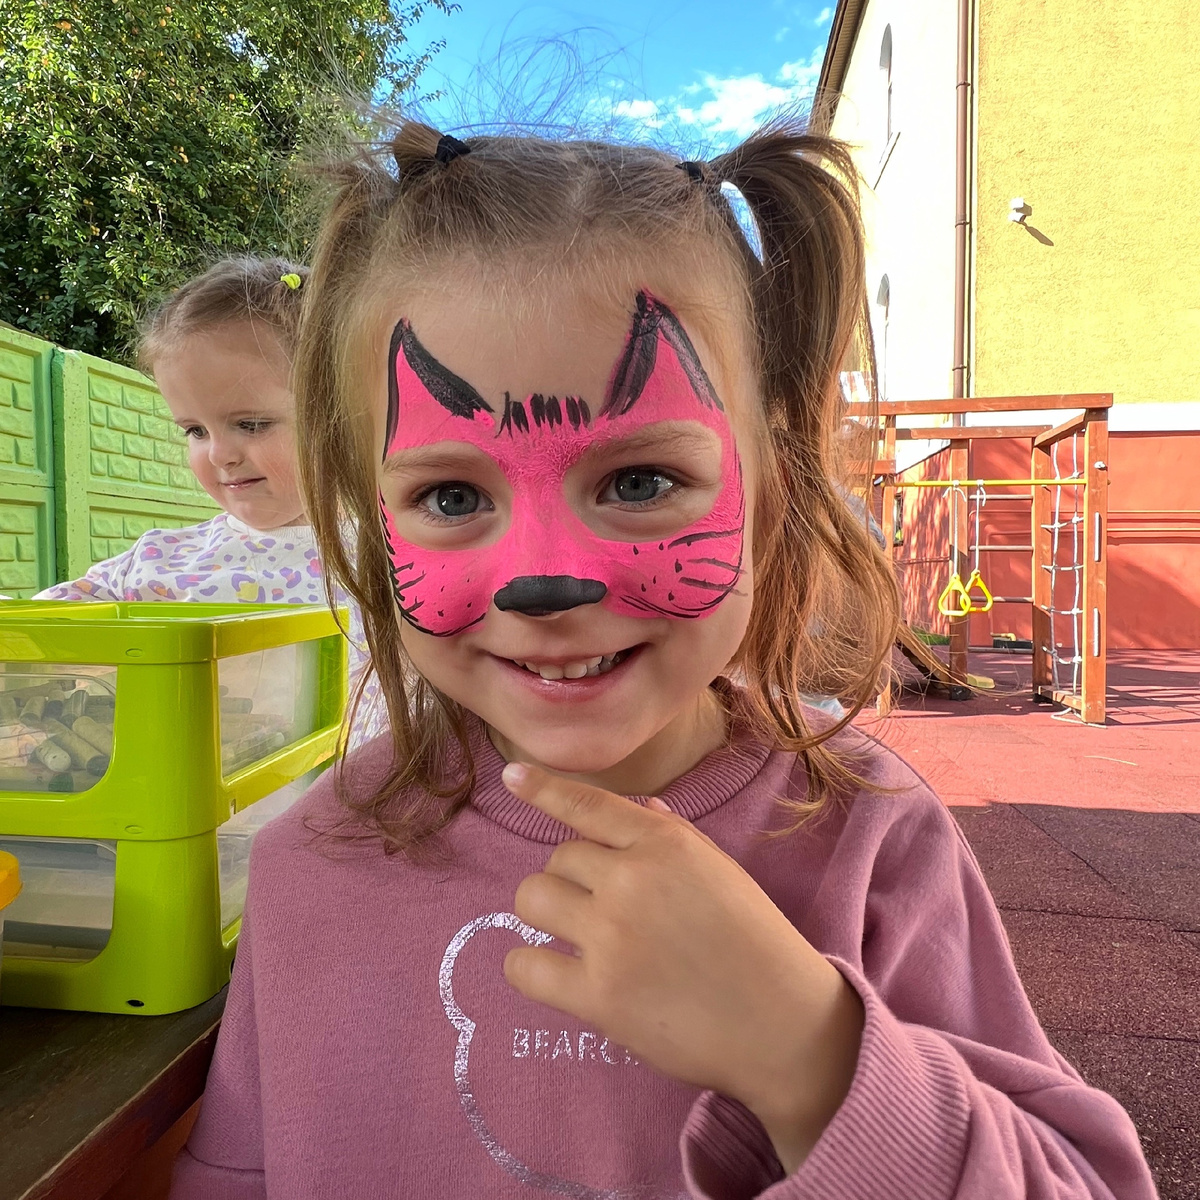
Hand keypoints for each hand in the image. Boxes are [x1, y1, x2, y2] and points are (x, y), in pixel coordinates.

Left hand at [502, 762, 863, 1172]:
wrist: (783, 1022)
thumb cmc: (756, 941)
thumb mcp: (720, 871)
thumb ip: (673, 836)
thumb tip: (639, 809)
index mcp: (665, 843)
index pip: (588, 806)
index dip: (543, 789)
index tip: (512, 775)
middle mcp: (632, 878)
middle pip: (558, 859)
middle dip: (572, 880)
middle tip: (603, 911)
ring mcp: (611, 935)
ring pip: (533, 899)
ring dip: (546, 914)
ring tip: (576, 935)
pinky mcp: (596, 993)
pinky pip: (524, 965)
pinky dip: (528, 965)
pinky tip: (552, 972)